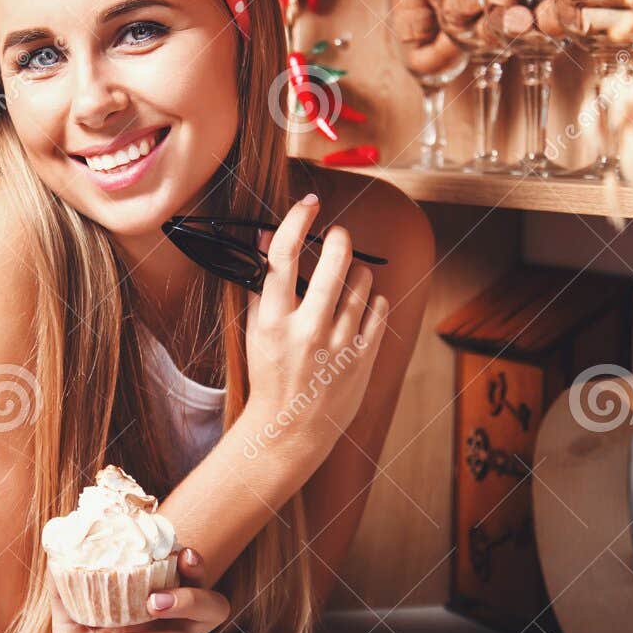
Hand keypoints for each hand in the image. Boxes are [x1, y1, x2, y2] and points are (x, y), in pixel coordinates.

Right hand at [243, 193, 390, 456]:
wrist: (289, 429)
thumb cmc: (269, 374)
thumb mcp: (254, 329)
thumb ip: (261, 282)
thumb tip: (269, 234)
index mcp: (272, 321)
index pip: (283, 255)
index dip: (297, 220)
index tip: (308, 204)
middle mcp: (306, 331)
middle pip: (334, 261)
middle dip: (339, 238)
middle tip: (337, 235)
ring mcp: (338, 346)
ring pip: (361, 281)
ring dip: (355, 270)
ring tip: (345, 278)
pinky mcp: (363, 359)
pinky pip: (378, 308)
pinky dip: (371, 299)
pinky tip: (360, 304)